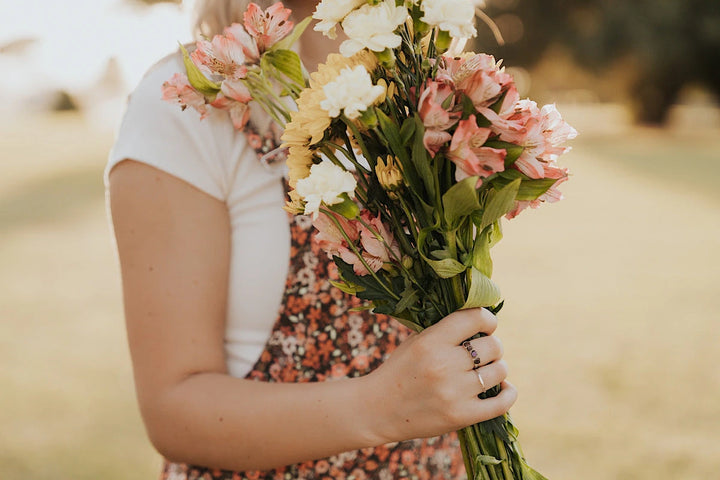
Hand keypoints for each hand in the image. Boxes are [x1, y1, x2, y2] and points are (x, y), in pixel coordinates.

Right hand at [366, 308, 516, 443]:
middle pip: (493, 346)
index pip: (475, 318)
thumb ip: (445, 330)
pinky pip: (502, 403)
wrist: (377, 409)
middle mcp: (444, 365)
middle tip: (483, 352)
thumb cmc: (400, 370)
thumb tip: (481, 319)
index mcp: (431, 341)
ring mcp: (454, 392)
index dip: (487, 320)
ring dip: (498, 368)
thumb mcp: (415, 341)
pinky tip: (504, 388)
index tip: (486, 326)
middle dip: (493, 346)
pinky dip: (509, 393)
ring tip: (487, 371)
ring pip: (500, 371)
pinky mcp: (461, 416)